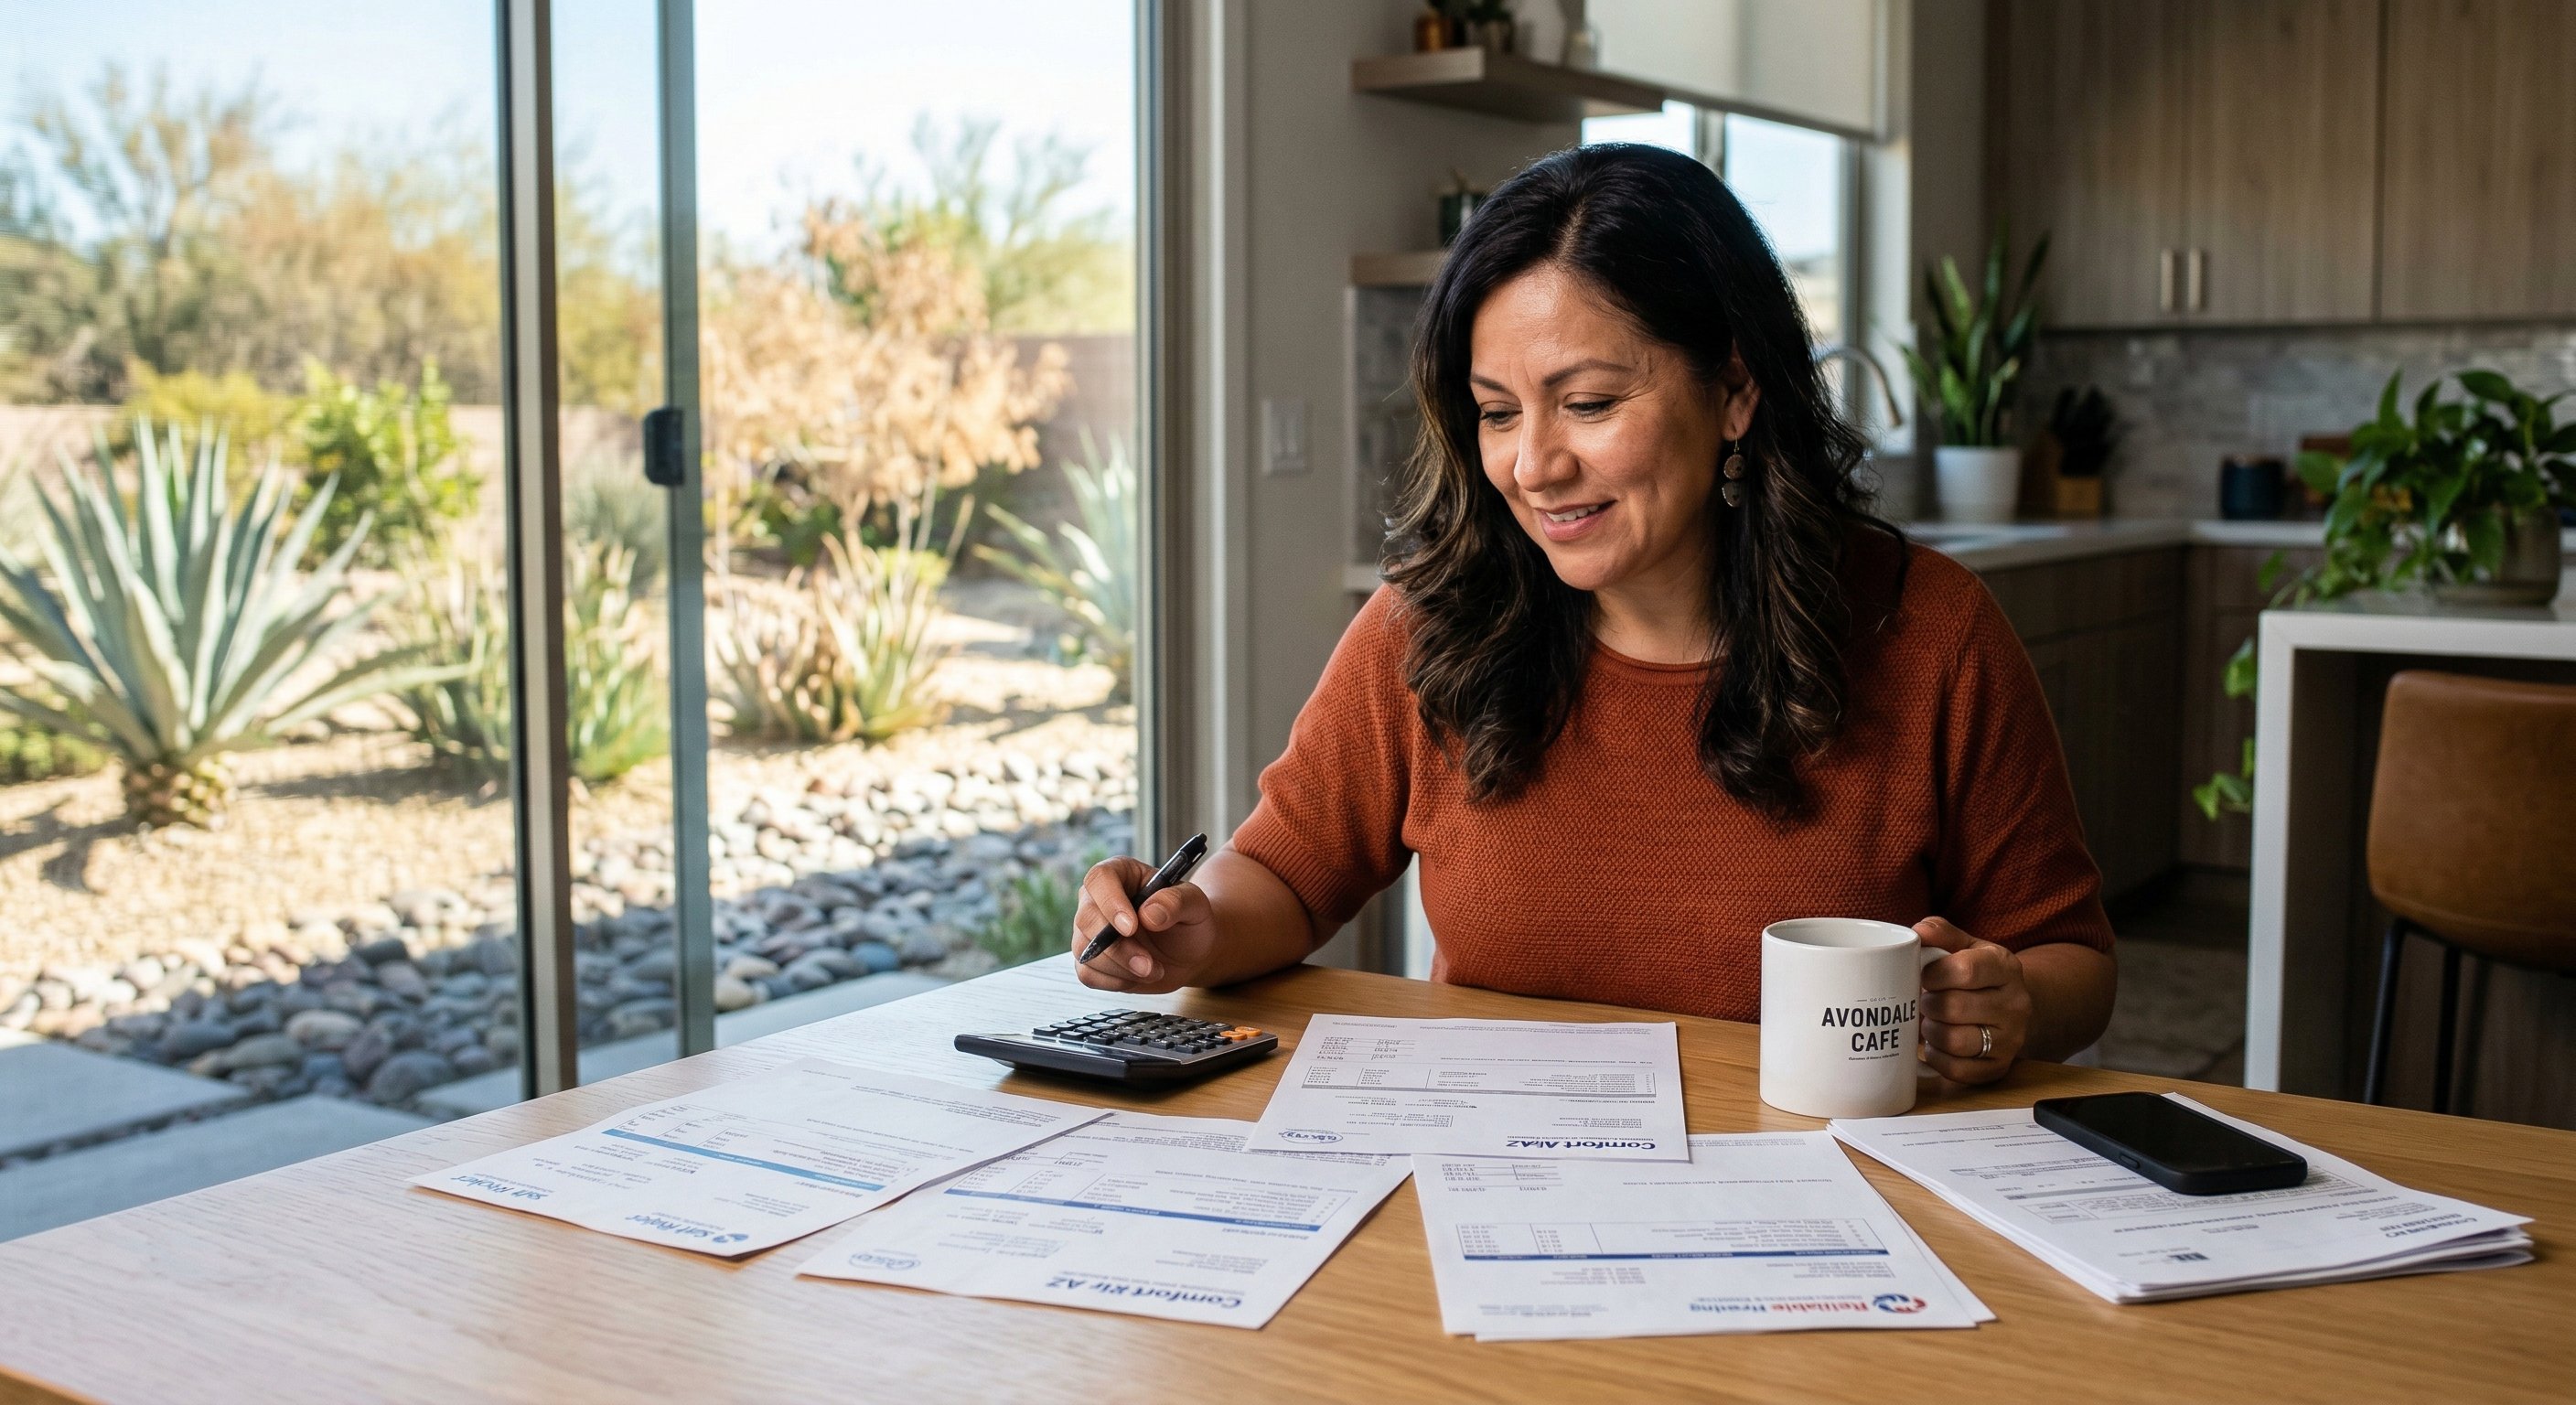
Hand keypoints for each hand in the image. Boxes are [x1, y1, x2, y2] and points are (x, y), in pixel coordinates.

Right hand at [1070, 855, 1218, 993]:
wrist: (1189, 951)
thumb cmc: (1189, 919)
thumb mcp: (1195, 904)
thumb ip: (1176, 902)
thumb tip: (1149, 913)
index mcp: (1121, 873)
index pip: (1100, 878)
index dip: (1110, 902)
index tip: (1131, 927)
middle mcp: (1098, 899)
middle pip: (1087, 918)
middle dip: (1119, 948)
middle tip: (1149, 963)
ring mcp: (1090, 931)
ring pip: (1086, 951)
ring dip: (1121, 968)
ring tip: (1154, 969)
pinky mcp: (1091, 959)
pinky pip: (1088, 974)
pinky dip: (1116, 981)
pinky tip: (1138, 976)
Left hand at [1915, 916, 2030, 1083]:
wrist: (2009, 1005)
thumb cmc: (1976, 973)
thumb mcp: (1965, 946)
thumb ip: (1941, 933)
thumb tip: (1917, 931)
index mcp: (2005, 967)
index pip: (1966, 970)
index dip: (1934, 974)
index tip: (1924, 975)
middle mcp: (2015, 1004)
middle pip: (1955, 1007)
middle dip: (1928, 1004)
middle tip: (1924, 1000)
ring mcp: (2011, 1039)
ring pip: (1956, 1041)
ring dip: (1931, 1032)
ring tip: (1930, 1021)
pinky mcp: (1999, 1067)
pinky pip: (1958, 1070)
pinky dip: (1937, 1057)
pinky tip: (1936, 1044)